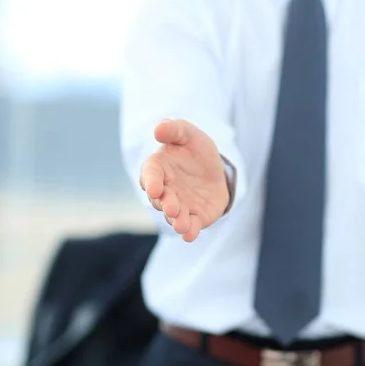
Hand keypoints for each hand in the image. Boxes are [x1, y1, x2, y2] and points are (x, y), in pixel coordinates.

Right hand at [140, 119, 229, 241]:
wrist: (214, 168)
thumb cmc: (194, 149)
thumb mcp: (187, 133)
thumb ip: (173, 130)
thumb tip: (158, 129)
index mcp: (158, 168)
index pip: (150, 175)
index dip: (150, 181)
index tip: (153, 188)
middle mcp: (165, 190)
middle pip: (160, 199)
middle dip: (166, 204)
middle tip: (172, 207)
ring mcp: (179, 206)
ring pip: (174, 216)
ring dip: (176, 221)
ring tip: (180, 225)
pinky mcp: (194, 217)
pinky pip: (190, 226)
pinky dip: (189, 232)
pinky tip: (189, 235)